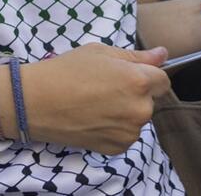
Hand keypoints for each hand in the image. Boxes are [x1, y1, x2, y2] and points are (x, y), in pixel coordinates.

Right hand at [21, 43, 167, 154]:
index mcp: (138, 81)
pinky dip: (114, 128)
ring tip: (95, 104)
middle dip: (134, 94)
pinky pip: (125, 134)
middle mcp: (141, 109)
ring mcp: (130, 132)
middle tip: (104, 88)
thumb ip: (136, 56)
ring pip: (137, 118)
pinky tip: (93, 119)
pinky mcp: (118, 147)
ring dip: (125, 112)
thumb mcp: (99, 52)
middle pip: (149, 100)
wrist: (36, 101)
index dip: (146, 75)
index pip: (163, 80)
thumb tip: (164, 55)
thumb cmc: (66, 70)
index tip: (125, 75)